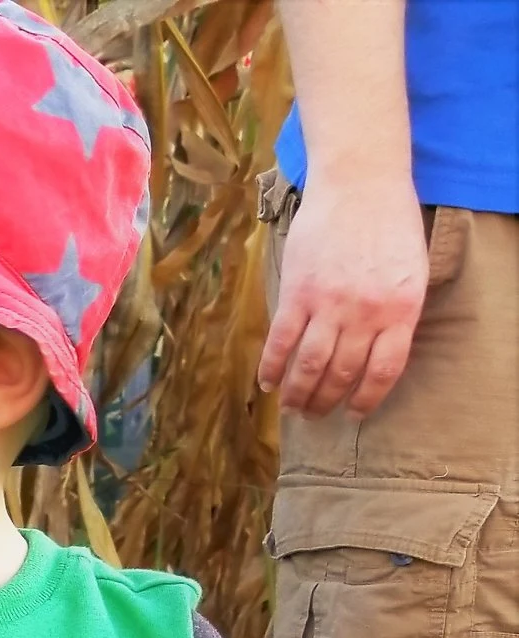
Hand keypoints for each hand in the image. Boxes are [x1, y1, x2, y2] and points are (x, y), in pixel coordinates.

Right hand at [257, 177, 428, 417]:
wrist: (360, 184)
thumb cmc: (390, 223)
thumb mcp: (411, 272)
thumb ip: (396, 313)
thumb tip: (374, 353)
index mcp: (401, 310)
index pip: (383, 371)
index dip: (367, 398)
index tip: (354, 413)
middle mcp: (366, 314)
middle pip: (343, 373)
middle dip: (326, 400)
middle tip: (315, 413)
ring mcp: (329, 305)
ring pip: (310, 365)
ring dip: (298, 393)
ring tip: (292, 407)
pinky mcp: (298, 293)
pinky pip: (282, 341)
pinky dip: (272, 366)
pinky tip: (268, 382)